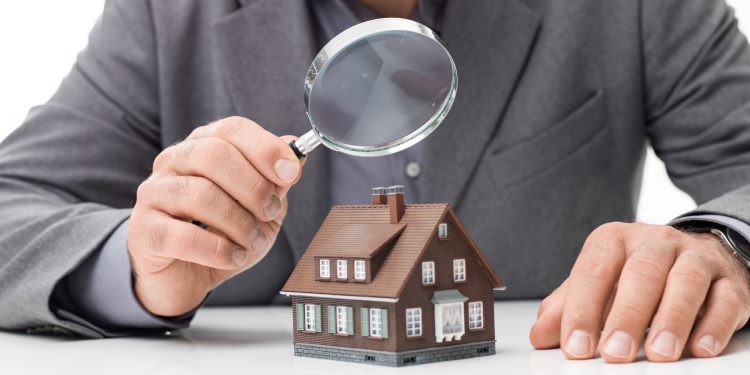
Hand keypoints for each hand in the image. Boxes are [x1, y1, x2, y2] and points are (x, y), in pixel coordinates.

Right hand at [128, 117, 301, 315]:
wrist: (184, 277)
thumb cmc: (221, 235)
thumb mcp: (259, 208)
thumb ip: (275, 181)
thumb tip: (298, 153)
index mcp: (202, 146)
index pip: (231, 129)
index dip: (265, 148)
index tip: (290, 172)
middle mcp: (173, 163)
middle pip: (214, 155)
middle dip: (253, 187)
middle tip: (270, 212)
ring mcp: (153, 194)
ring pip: (201, 195)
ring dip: (239, 223)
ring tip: (253, 240)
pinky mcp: (145, 231)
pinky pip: (185, 236)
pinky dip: (219, 250)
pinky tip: (233, 257)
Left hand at [530, 222, 749, 361]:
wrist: (697, 254)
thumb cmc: (637, 275)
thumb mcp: (599, 285)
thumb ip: (568, 307)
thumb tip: (540, 335)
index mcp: (614, 240)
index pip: (593, 272)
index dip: (582, 310)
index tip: (576, 347)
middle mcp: (655, 242)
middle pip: (641, 274)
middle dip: (627, 316)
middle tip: (615, 353)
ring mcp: (695, 258)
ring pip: (685, 282)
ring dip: (672, 320)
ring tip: (658, 353)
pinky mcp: (729, 280)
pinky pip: (725, 299)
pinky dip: (713, 325)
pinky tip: (699, 349)